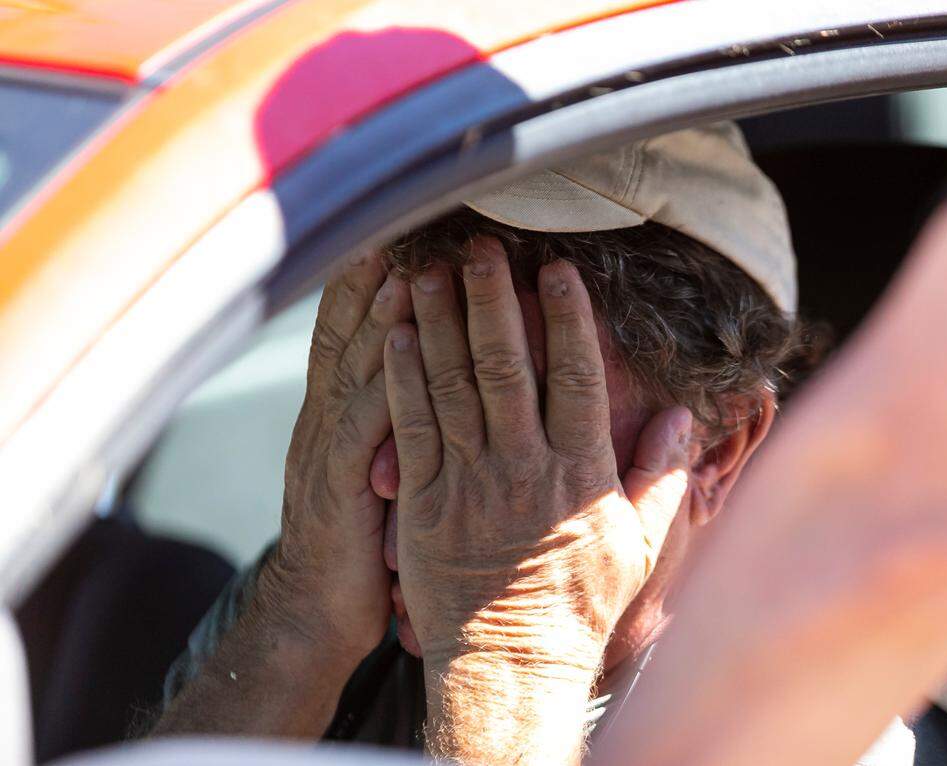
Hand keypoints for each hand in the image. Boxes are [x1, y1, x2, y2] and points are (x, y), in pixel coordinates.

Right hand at [258, 250, 410, 664]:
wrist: (316, 609)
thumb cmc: (359, 536)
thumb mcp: (371, 464)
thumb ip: (386, 416)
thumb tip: (424, 365)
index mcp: (337, 412)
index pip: (350, 331)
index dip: (368, 278)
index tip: (398, 227)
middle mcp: (327, 418)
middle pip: (348, 333)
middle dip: (373, 276)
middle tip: (403, 220)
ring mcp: (329, 450)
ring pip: (356, 368)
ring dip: (381, 318)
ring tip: (410, 267)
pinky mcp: (343, 487)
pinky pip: (362, 427)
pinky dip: (379, 385)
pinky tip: (399, 353)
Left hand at [384, 236, 691, 762]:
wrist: (510, 664)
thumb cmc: (579, 605)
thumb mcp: (639, 544)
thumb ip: (662, 477)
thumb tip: (684, 419)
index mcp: (579, 471)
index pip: (575, 376)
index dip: (566, 317)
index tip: (557, 270)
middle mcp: (522, 465)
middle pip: (505, 364)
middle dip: (493, 298)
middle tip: (482, 244)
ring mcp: (469, 480)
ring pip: (451, 384)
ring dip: (441, 321)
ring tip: (432, 268)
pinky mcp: (426, 500)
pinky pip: (412, 425)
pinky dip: (403, 374)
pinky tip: (397, 331)